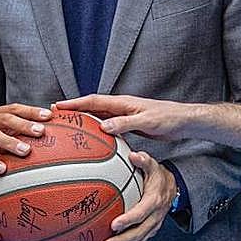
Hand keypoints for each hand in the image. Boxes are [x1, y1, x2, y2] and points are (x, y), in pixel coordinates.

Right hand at [54, 95, 189, 139]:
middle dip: (74, 110)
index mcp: (123, 103)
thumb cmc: (169, 118)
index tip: (58, 106)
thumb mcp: (147, 121)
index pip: (94, 101)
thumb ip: (126, 123)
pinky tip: (92, 139)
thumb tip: (103, 126)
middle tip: (56, 116)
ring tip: (68, 127)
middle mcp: (121, 107)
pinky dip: (97, 130)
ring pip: (99, 116)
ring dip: (84, 120)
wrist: (184, 121)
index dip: (75, 104)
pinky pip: (109, 126)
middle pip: (93, 107)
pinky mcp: (130, 124)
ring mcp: (125, 115)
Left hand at [99, 151, 174, 240]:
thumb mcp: (153, 166)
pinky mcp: (148, 232)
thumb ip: (144, 160)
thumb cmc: (158, 176)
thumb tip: (133, 155)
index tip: (114, 224)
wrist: (173, 188)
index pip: (141, 213)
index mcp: (154, 202)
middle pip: (138, 233)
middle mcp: (154, 218)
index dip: (128, 219)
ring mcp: (152, 227)